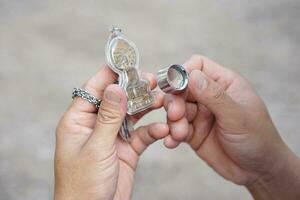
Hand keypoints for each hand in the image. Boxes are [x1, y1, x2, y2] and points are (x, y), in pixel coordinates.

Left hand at [54, 66, 168, 199]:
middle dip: (134, 90)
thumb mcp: (97, 148)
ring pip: (132, 115)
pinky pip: (142, 134)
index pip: (94, 89)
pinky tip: (163, 129)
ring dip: (147, 108)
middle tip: (152, 80)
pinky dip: (153, 130)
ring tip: (163, 100)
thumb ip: (109, 117)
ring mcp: (112, 137)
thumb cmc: (83, 185)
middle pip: (117, 99)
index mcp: (79, 121)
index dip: (110, 75)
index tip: (127, 62)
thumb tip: (115, 86)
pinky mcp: (126, 149)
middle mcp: (96, 126)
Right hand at [163, 55, 299, 198]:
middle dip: (175, 101)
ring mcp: (200, 115)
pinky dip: (171, 134)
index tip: (174, 86)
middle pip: (182, 88)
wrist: (258, 171)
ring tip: (179, 134)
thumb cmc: (258, 138)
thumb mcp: (237, 116)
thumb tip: (191, 75)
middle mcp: (209, 97)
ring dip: (173, 121)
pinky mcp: (193, 132)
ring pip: (176, 109)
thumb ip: (214, 96)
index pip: (198, 66)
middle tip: (176, 115)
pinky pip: (176, 128)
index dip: (183, 71)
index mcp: (224, 84)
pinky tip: (171, 142)